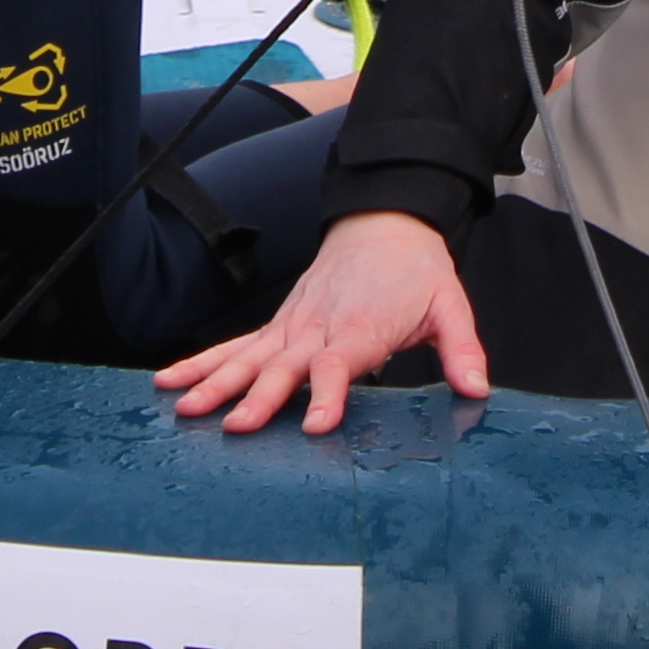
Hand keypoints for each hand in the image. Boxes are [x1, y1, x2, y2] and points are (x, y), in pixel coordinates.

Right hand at [157, 208, 487, 433]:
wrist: (385, 221)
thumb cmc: (416, 269)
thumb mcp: (450, 305)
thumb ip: (462, 349)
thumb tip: (477, 389)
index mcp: (361, 326)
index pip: (340, 365)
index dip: (328, 395)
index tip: (315, 425)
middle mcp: (319, 326)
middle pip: (284, 366)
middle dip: (258, 397)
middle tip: (234, 427)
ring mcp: (292, 325)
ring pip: (248, 357)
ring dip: (215, 382)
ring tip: (185, 407)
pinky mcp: (279, 325)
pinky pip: (235, 346)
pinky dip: (202, 362)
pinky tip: (171, 381)